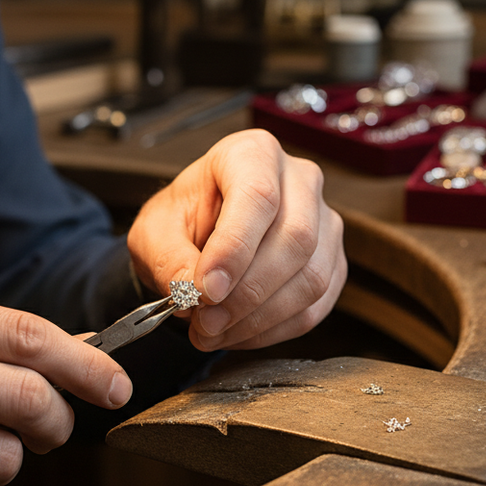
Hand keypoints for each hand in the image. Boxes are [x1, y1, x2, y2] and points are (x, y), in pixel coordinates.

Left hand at [127, 129, 346, 350]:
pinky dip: (274, 329)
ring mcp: (324, 221)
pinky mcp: (332, 261)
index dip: (234, 249)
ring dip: (259, 318)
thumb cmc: (182, 221)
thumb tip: (195, 291)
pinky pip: (315, 305)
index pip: (258, 196)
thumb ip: (169, 258)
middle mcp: (299, 180)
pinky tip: (239, 332)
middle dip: (246, 293)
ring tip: (214, 331)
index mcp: (252, 154)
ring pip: (311, 278)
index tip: (205, 290)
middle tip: (205, 321)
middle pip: (295, 239)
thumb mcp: (154, 232)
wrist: (198, 235)